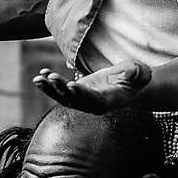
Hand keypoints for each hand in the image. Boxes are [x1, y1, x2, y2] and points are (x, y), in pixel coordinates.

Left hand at [32, 60, 151, 111]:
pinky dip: (50, 85)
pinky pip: (60, 92)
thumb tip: (129, 72)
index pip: (94, 100)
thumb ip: (135, 72)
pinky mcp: (76, 95)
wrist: (127, 84)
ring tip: (38, 78)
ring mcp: (83, 101)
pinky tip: (41, 75)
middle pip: (75, 100)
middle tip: (51, 77)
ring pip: (64, 98)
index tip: (71, 85)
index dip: (82, 94)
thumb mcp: (139, 71)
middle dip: (62, 89)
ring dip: (50, 89)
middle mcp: (94, 105)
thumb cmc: (134, 77)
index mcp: (109, 101)